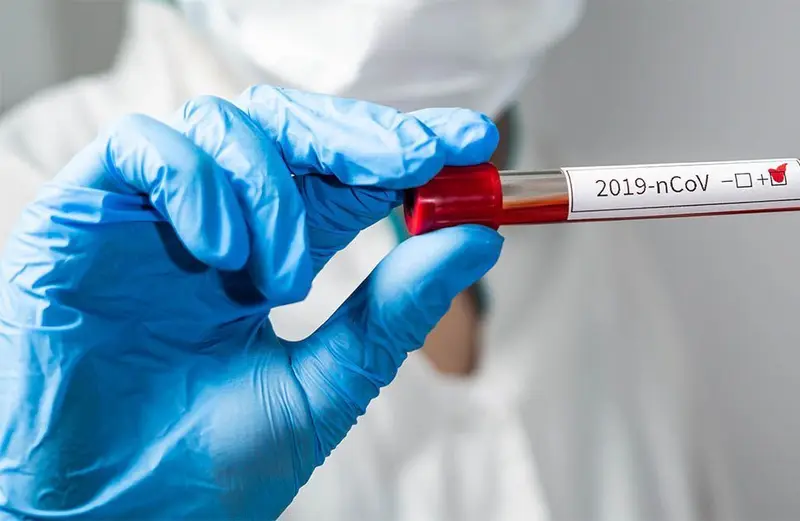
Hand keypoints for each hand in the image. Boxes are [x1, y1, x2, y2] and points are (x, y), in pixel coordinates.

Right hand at [0, 86, 502, 519]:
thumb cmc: (203, 467)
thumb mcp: (325, 385)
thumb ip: (393, 312)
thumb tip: (476, 241)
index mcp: (269, 258)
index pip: (345, 178)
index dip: (406, 151)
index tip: (470, 144)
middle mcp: (214, 226)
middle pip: (293, 132)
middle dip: (363, 137)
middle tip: (417, 157)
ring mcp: (149, 218)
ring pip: (225, 127)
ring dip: (275, 188)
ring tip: (285, 277)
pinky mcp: (80, 216)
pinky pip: (143, 150)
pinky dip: (197, 185)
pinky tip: (223, 253)